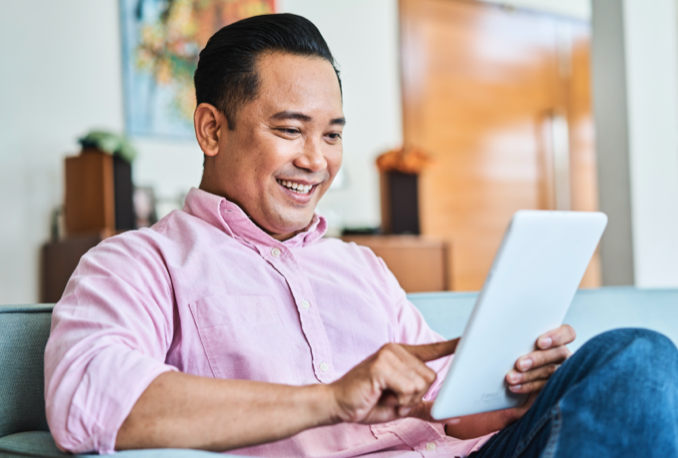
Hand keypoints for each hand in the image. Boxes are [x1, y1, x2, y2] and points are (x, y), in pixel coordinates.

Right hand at [327, 339, 458, 424]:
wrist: (337, 404)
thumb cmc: (367, 402)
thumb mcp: (402, 406)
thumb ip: (426, 407)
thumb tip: (452, 415)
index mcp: (401, 355)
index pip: (431, 349)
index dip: (451, 346)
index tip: (468, 340)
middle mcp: (396, 350)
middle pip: (431, 377)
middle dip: (415, 396)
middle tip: (392, 397)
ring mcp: (388, 355)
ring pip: (421, 384)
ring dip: (406, 399)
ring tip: (386, 396)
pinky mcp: (381, 365)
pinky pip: (409, 388)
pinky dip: (399, 400)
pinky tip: (381, 394)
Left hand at [502, 324, 575, 420]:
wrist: (517, 375)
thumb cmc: (518, 353)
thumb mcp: (520, 342)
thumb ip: (519, 338)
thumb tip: (500, 334)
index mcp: (557, 339)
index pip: (567, 333)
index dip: (557, 337)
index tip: (540, 342)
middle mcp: (562, 355)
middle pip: (558, 353)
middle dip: (538, 358)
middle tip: (520, 364)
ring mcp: (561, 372)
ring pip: (550, 371)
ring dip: (529, 375)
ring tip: (512, 378)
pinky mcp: (553, 388)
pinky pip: (543, 387)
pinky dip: (527, 387)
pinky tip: (515, 387)